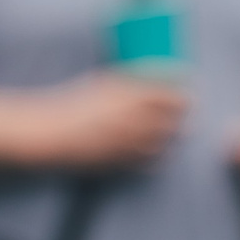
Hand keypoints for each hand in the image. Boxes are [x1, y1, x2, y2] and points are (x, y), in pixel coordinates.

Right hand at [37, 72, 188, 167]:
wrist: (49, 134)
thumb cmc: (71, 105)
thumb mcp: (97, 85)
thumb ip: (122, 84)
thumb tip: (143, 77)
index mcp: (125, 97)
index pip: (168, 94)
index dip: (185, 93)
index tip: (190, 92)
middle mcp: (130, 119)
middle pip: (172, 119)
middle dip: (183, 117)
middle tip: (185, 114)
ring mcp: (126, 143)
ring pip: (164, 142)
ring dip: (171, 138)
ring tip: (173, 134)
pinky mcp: (120, 161)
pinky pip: (149, 162)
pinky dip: (157, 157)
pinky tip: (158, 154)